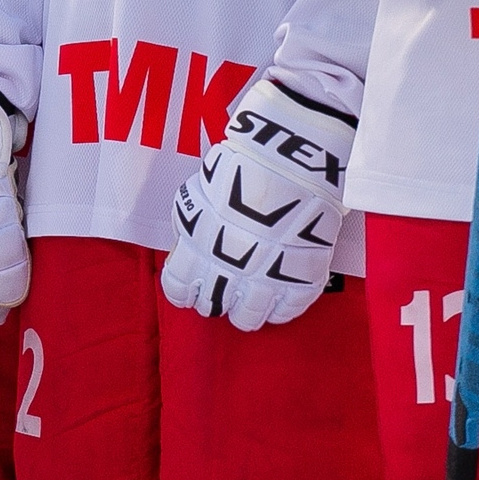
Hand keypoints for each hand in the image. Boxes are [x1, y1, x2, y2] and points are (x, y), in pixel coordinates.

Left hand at [162, 77, 354, 329]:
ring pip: (248, 318)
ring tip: (248, 303)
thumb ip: (192, 230)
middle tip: (221, 294)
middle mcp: (226, 269)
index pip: (178, 287)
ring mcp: (265, 277)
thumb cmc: (239, 169)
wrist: (289, 161)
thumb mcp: (199, 197)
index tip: (190, 289)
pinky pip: (288, 310)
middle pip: (212, 305)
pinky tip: (277, 302)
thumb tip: (189, 252)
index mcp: (195, 246)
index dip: (184, 290)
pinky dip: (281, 310)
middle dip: (213, 300)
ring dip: (245, 312)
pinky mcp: (301, 278)